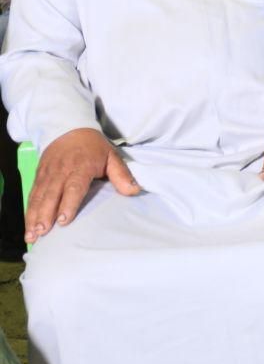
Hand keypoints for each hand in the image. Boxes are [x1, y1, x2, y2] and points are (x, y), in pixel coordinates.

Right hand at [26, 127, 139, 242]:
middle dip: (45, 215)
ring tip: (32, 235)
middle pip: (51, 195)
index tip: (64, 220)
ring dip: (33, 216)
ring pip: (38, 197)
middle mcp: (61, 171)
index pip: (73, 187)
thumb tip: (134, 191)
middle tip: (42, 233)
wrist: (69, 128)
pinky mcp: (38, 175)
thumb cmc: (94, 147)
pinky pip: (32, 194)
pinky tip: (28, 225)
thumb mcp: (112, 156)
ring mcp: (47, 174)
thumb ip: (122, 175)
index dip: (68, 204)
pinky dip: (28, 210)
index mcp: (81, 167)